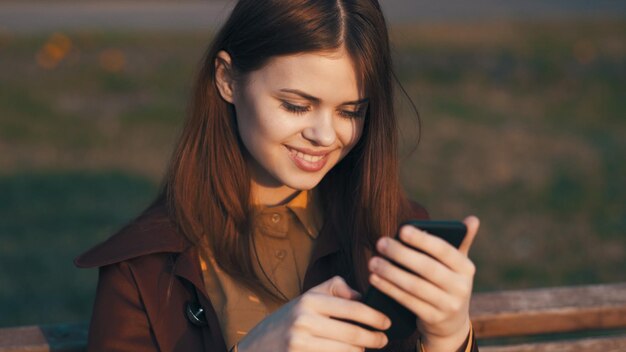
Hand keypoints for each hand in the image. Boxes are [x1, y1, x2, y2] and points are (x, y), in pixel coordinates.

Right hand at [237, 276, 390, 351]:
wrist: (258, 347)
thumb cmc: (289, 319)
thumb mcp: (307, 297)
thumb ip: (335, 288)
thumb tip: (362, 295)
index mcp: (309, 301)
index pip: (352, 307)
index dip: (374, 317)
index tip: (386, 322)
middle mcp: (304, 321)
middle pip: (352, 334)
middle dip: (373, 338)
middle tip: (383, 340)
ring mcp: (300, 343)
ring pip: (346, 351)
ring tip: (365, 348)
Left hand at [367, 216, 479, 351]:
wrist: (451, 324)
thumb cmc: (448, 282)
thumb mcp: (457, 265)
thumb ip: (461, 241)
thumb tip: (472, 219)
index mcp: (466, 268)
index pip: (444, 250)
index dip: (423, 240)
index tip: (402, 230)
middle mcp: (461, 287)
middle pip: (427, 268)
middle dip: (401, 254)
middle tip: (380, 243)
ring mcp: (448, 305)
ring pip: (414, 286)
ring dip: (390, 273)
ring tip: (373, 262)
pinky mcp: (433, 319)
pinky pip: (407, 301)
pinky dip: (389, 289)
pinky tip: (374, 279)